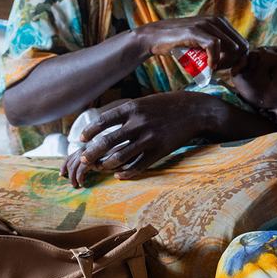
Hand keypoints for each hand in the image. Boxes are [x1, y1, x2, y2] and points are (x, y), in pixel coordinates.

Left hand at [61, 92, 219, 186]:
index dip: (89, 131)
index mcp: (133, 108)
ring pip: (120, 156)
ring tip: (102, 167)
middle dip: (92, 152)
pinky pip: (138, 166)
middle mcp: (139, 123)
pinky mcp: (160, 150)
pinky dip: (126, 173)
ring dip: (107, 164)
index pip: (103, 121)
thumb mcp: (144, 102)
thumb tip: (104, 124)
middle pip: (107, 141)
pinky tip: (120, 175)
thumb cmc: (167, 105)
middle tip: (84, 159)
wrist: (195, 111)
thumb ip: (126, 112)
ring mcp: (150, 138)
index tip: (81, 139)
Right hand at [131, 16, 249, 71]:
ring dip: (225, 62)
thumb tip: (238, 62)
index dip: (240, 60)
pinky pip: (215, 46)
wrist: (156, 38)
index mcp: (221, 22)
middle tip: (221, 70)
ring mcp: (206, 24)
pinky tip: (209, 66)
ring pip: (232, 47)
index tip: (231, 70)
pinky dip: (214, 60)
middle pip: (241, 46)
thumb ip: (219, 47)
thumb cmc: (180, 44)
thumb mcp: (203, 43)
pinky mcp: (196, 31)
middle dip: (235, 62)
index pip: (243, 43)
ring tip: (213, 68)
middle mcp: (216, 20)